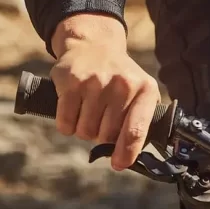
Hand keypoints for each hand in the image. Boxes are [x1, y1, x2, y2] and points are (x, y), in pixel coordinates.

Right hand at [49, 14, 160, 169]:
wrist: (93, 44)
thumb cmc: (119, 79)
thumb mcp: (140, 93)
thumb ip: (139, 123)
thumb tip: (125, 159)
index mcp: (144, 89)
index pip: (136, 130)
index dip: (127, 153)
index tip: (119, 164)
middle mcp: (122, 85)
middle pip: (106, 136)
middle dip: (101, 136)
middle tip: (101, 120)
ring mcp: (96, 82)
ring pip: (85, 132)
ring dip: (84, 129)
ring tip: (88, 111)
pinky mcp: (71, 82)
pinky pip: (65, 123)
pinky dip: (66, 125)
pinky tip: (73, 109)